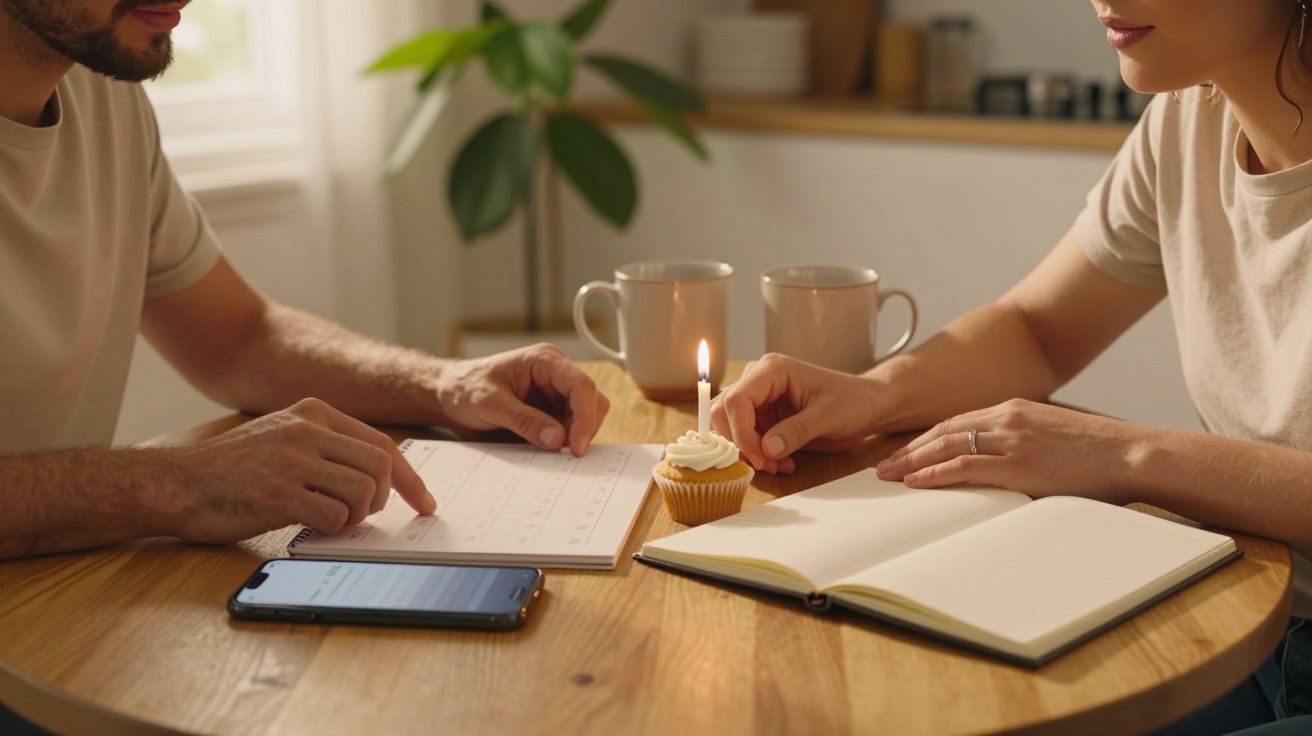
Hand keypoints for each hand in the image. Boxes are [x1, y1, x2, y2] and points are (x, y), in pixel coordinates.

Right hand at [165, 398, 435, 542]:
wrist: (174, 484)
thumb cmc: (230, 470)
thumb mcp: (282, 437)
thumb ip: (326, 447)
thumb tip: (378, 477)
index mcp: (313, 412)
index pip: (382, 443)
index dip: (410, 478)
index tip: (425, 503)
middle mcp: (307, 430)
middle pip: (382, 465)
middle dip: (384, 498)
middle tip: (363, 515)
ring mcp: (293, 459)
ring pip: (364, 490)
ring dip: (357, 516)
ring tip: (331, 519)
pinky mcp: (280, 492)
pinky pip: (335, 514)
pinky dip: (333, 528)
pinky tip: (312, 526)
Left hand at [435, 343, 609, 456]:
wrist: (448, 394)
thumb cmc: (464, 388)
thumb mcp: (490, 404)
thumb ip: (524, 420)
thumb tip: (558, 439)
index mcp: (544, 361)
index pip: (581, 386)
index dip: (585, 417)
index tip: (576, 447)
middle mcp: (556, 373)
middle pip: (592, 400)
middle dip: (583, 428)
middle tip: (566, 454)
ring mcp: (555, 392)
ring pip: (586, 415)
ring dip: (576, 436)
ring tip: (552, 452)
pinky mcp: (550, 410)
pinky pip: (570, 427)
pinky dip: (566, 441)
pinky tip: (549, 450)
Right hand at [711, 353, 883, 474]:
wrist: (867, 406)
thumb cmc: (853, 402)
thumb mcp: (828, 417)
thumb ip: (797, 432)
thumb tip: (766, 450)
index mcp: (771, 370)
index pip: (735, 400)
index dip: (740, 432)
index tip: (760, 458)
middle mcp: (758, 380)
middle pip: (723, 413)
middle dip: (742, 444)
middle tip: (768, 464)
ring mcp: (759, 398)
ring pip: (731, 428)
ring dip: (750, 452)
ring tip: (779, 465)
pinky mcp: (763, 416)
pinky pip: (746, 438)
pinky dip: (759, 455)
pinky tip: (783, 462)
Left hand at [875, 398, 1143, 502]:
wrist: (1131, 454)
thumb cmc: (1099, 454)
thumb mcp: (1054, 438)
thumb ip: (1025, 444)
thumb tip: (1005, 465)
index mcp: (1015, 410)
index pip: (957, 422)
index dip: (927, 439)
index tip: (906, 452)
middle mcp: (1007, 418)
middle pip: (943, 431)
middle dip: (910, 450)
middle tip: (883, 467)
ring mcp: (1011, 439)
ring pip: (947, 446)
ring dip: (913, 462)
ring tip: (889, 476)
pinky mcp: (1018, 463)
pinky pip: (965, 466)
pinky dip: (936, 473)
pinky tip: (916, 482)